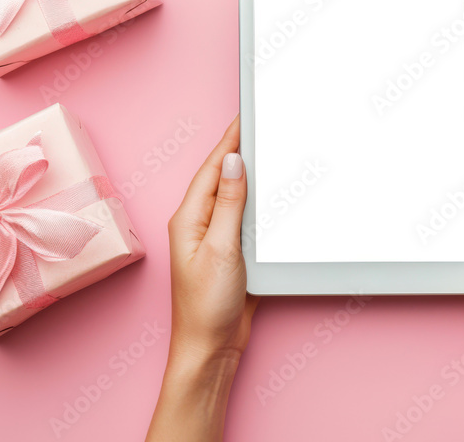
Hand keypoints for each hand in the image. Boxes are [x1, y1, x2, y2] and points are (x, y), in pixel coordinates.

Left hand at [166, 116, 258, 361]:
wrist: (211, 348)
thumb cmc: (206, 306)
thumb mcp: (221, 249)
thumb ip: (230, 204)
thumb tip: (234, 162)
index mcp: (190, 218)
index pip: (213, 168)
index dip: (230, 140)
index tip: (246, 116)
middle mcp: (201, 224)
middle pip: (224, 178)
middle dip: (242, 151)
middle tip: (263, 126)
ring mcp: (216, 238)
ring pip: (237, 197)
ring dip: (253, 176)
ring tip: (271, 151)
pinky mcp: (232, 253)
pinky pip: (247, 219)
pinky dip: (261, 204)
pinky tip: (274, 197)